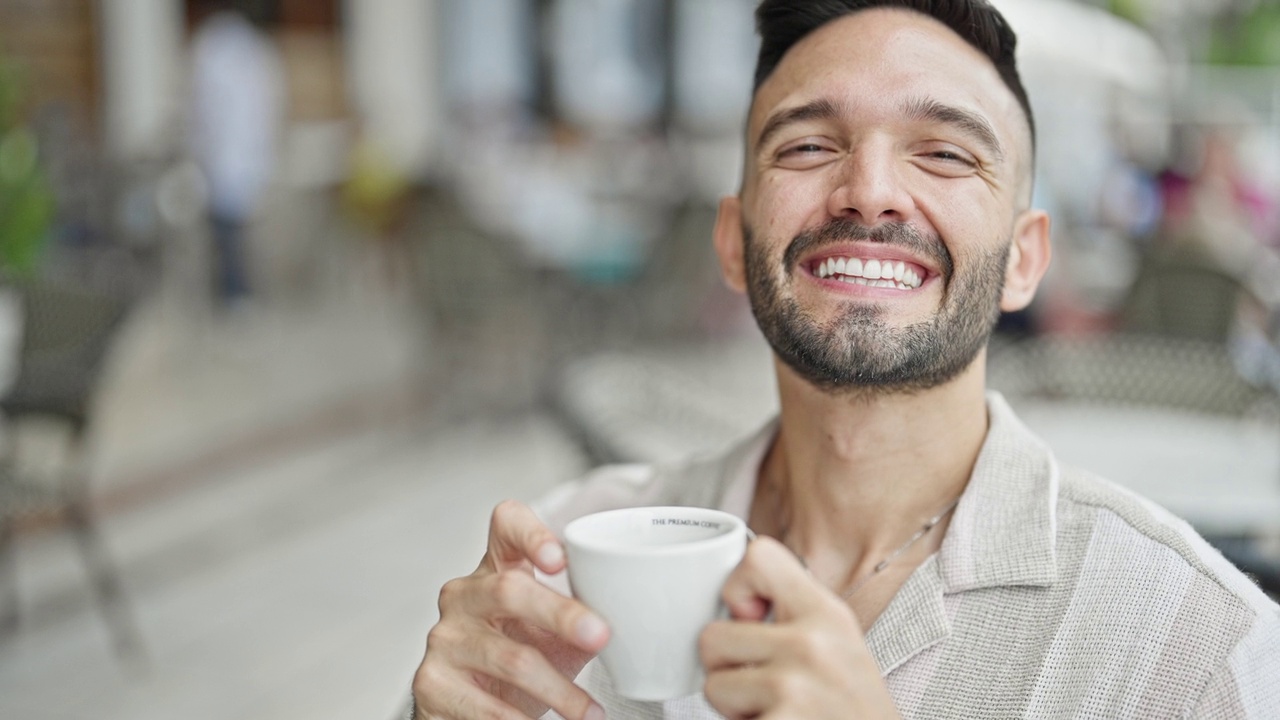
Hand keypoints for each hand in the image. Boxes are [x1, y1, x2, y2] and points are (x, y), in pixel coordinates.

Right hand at [413, 501, 608, 719]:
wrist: (470, 709)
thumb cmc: (520, 655)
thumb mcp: (552, 632)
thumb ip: (584, 617)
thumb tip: (638, 621)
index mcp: (495, 568)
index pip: (506, 526)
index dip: (531, 534)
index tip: (561, 559)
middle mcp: (463, 595)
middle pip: (510, 590)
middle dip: (561, 614)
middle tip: (600, 636)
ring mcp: (444, 638)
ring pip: (509, 658)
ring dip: (558, 691)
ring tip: (588, 712)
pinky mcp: (433, 683)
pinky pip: (485, 708)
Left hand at [699, 537, 900, 719]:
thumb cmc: (855, 709)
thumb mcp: (839, 643)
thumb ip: (793, 614)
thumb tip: (732, 606)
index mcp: (827, 614)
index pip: (759, 556)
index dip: (737, 587)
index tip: (749, 619)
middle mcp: (811, 644)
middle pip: (712, 636)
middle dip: (726, 667)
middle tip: (763, 687)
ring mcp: (793, 687)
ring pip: (712, 685)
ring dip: (735, 706)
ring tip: (775, 710)